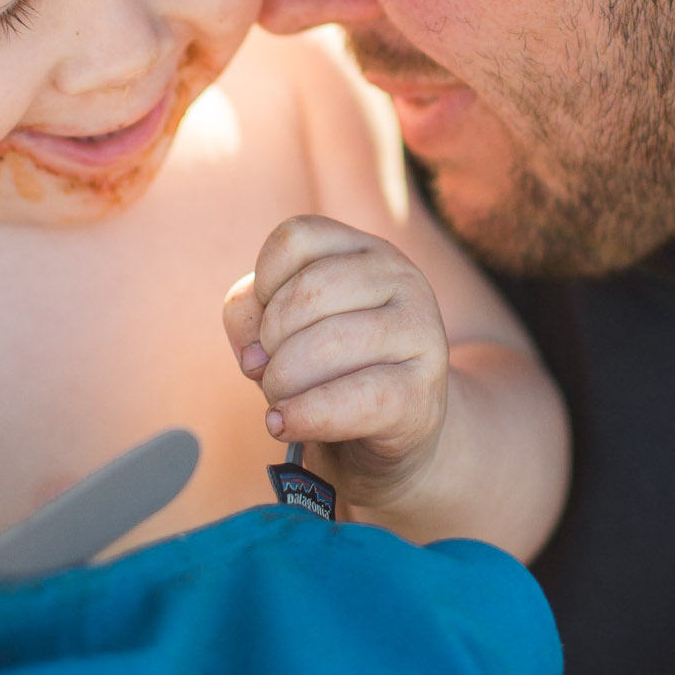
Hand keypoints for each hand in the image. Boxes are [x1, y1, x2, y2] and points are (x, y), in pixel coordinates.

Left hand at [224, 215, 451, 507]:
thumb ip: (251, 318)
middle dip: (270, 343)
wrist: (393, 436)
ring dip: (282, 382)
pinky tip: (285, 423)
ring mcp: (421, 331)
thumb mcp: (284, 330)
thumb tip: (255, 355)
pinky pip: (356, 398)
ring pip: (329, 342)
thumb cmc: (331, 372)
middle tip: (269, 375)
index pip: (295, 238)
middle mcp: (402, 277)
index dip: (262, 286)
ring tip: (279, 402)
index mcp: (365, 250)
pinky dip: (305, 415)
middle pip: (309, 291)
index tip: (265, 326)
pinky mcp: (423, 391)